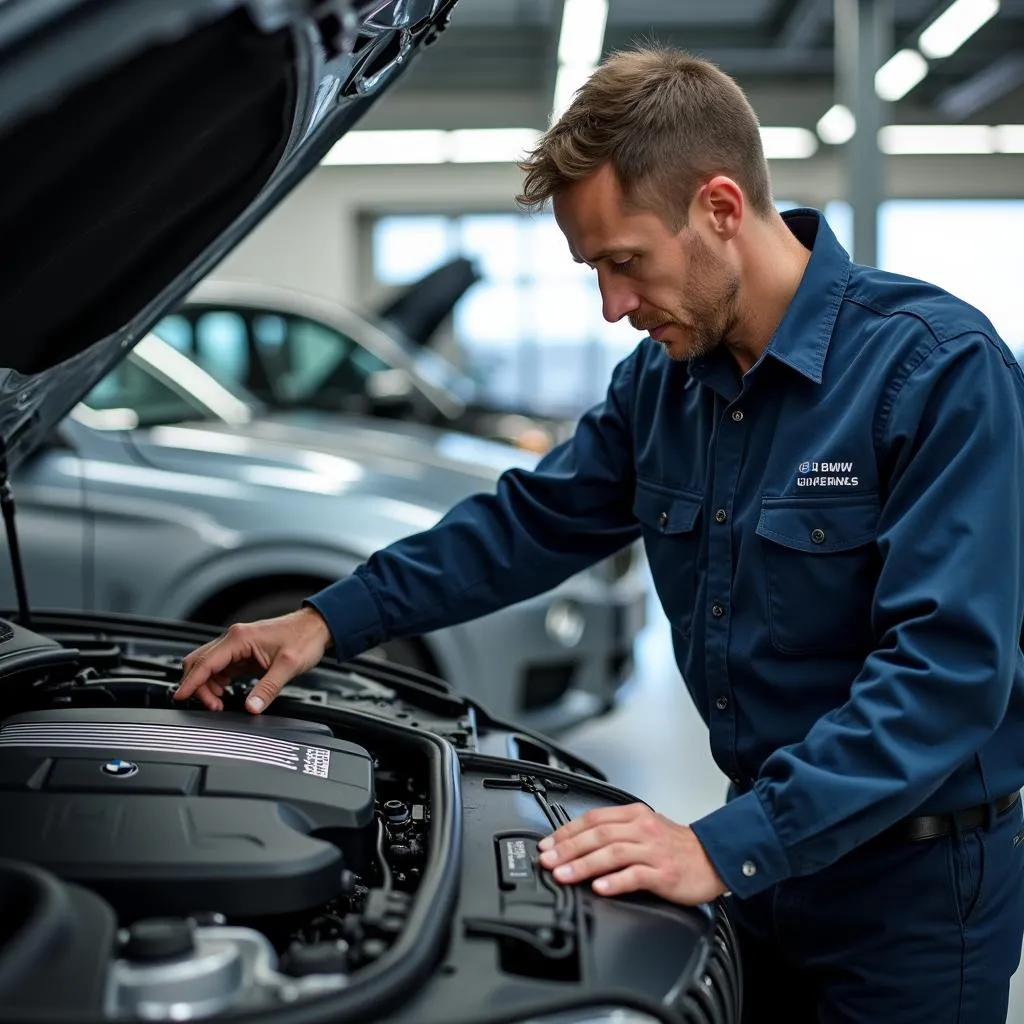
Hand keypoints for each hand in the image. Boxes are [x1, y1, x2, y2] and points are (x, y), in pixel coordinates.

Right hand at [173, 606, 331, 714]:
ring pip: (208, 667)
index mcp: (239, 638)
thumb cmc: (304, 638)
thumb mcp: (288, 666)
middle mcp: (233, 639)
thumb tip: (251, 707)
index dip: (191, 683)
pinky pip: (220, 669)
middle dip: (197, 686)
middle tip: (212, 707)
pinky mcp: (243, 654)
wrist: (317, 627)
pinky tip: (224, 695)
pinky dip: (216, 683)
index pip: (205, 662)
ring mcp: (237, 646)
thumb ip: (268, 688)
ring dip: (207, 686)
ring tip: (219, 704)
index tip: (180, 697)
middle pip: (199, 663)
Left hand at [537, 802, 726, 904]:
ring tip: (564, 875)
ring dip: (583, 865)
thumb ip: (616, 832)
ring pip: (612, 853)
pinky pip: (635, 875)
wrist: (713, 858)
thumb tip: (578, 843)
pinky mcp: (664, 872)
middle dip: (568, 848)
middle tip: (547, 861)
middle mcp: (643, 828)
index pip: (593, 818)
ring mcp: (653, 850)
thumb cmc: (676, 847)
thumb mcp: (645, 828)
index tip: (548, 844)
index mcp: (635, 815)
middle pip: (598, 835)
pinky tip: (599, 888)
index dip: (567, 831)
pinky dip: (615, 881)